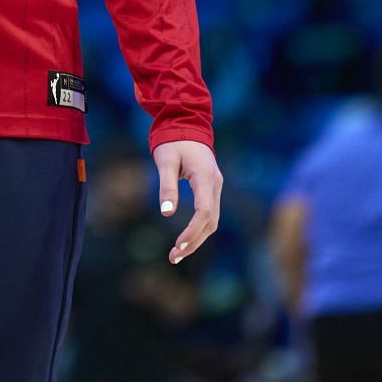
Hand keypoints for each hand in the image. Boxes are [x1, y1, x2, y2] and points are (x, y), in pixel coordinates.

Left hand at [153, 139, 221, 263]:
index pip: (204, 212)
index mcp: (206, 177)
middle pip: (210, 222)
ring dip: (197, 239)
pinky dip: (198, 229)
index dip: (192, 232)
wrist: (187, 125)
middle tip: (173, 257)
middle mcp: (215, 185)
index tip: (177, 246)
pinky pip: (208, 214)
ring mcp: (215, 188)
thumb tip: (166, 213)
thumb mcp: (165, 160)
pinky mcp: (211, 190)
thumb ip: (166, 185)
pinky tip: (185, 240)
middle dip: (194, 241)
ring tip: (176, 254)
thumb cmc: (173, 141)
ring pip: (211, 221)